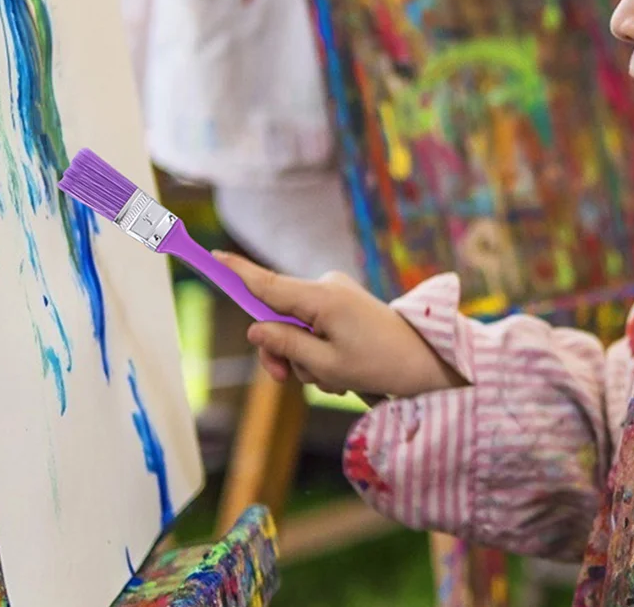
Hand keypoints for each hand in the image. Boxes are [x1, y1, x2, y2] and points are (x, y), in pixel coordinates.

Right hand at [214, 252, 466, 398]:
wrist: (423, 361)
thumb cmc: (378, 364)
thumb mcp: (325, 365)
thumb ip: (285, 345)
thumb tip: (255, 327)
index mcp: (321, 297)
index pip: (267, 283)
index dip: (236, 271)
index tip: (210, 253)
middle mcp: (325, 286)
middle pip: (276, 315)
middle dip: (278, 350)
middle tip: (288, 379)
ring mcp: (335, 293)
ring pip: (295, 327)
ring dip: (303, 358)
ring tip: (331, 378)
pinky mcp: (342, 304)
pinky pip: (313, 327)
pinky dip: (318, 352)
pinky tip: (340, 372)